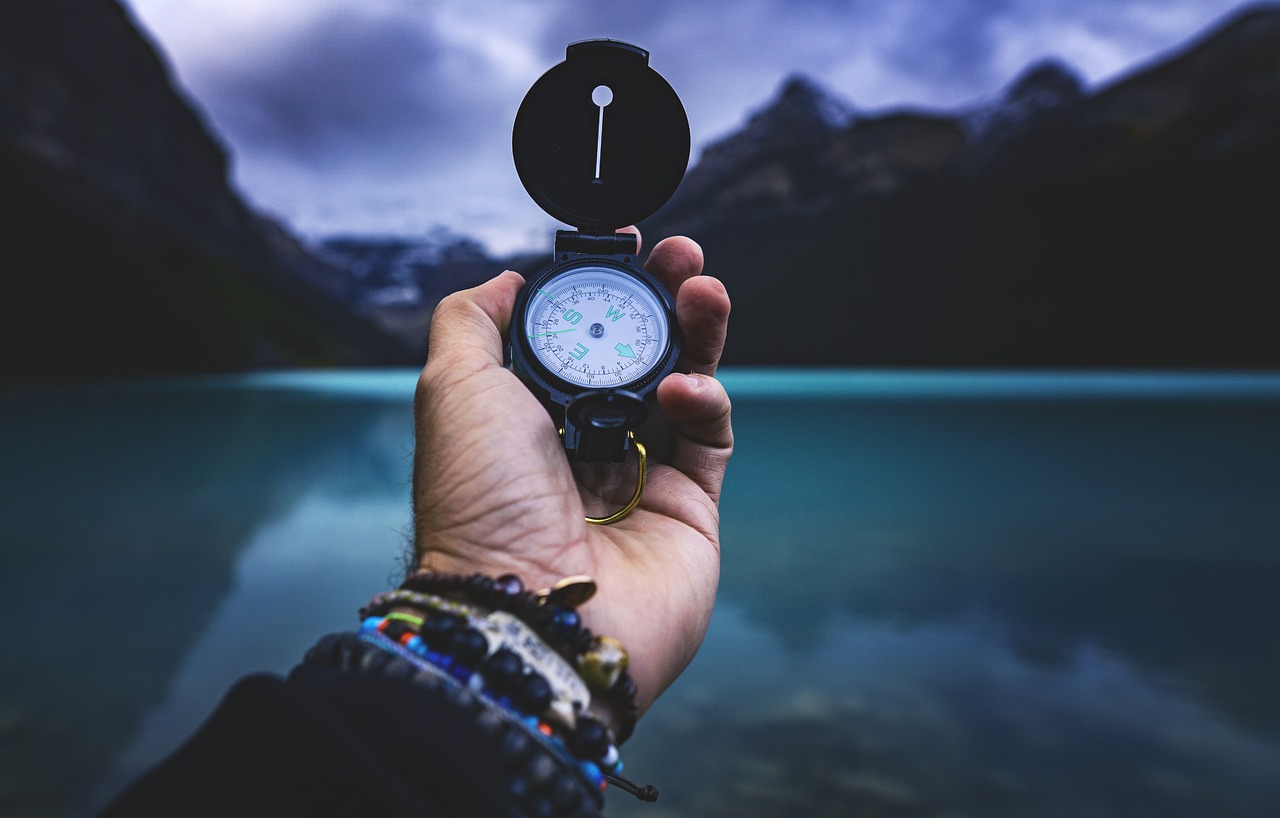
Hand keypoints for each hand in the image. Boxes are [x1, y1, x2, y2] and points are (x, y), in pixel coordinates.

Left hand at [412, 229, 731, 724]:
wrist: (527, 610)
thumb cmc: (480, 506)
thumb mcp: (452, 389)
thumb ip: (472, 322)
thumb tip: (503, 281)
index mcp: (527, 415)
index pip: (579, 336)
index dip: (605, 289)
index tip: (626, 247)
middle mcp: (583, 442)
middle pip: (640, 353)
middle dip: (664, 298)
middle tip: (683, 255)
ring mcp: (639, 475)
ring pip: (684, 384)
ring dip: (699, 331)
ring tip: (704, 290)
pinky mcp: (688, 507)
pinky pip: (709, 436)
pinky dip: (704, 399)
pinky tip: (683, 390)